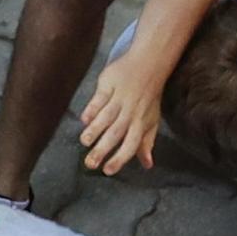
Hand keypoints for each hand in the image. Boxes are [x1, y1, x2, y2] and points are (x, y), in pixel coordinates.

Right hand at [80, 51, 166, 174]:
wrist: (149, 64)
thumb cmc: (149, 97)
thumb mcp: (151, 120)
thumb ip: (146, 142)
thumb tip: (147, 164)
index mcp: (140, 122)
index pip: (131, 144)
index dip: (120, 158)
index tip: (107, 170)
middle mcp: (130, 112)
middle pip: (116, 133)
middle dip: (103, 149)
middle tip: (90, 163)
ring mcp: (120, 97)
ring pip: (107, 116)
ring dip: (96, 129)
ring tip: (85, 142)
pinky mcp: (110, 84)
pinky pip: (100, 97)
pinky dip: (92, 108)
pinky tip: (84, 119)